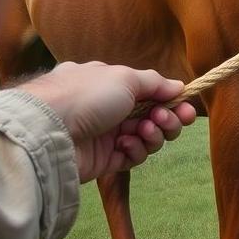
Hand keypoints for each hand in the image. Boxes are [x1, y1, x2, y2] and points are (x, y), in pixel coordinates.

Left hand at [20, 62, 197, 181]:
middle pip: (152, 115)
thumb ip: (155, 84)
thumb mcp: (126, 78)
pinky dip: (136, 150)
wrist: (50, 130)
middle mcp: (109, 108)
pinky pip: (131, 157)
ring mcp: (106, 135)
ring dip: (152, 134)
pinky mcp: (103, 160)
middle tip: (169, 120)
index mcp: (111, 84)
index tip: (188, 108)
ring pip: (145, 137)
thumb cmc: (87, 95)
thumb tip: (178, 87)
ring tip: (144, 130)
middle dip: (167, 119)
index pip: (149, 92)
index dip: (171, 100)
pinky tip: (126, 144)